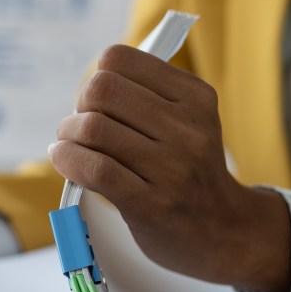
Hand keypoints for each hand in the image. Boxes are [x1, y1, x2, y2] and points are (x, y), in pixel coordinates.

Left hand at [48, 45, 290, 291]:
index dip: (97, 78)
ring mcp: (173, 167)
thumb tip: (88, 87)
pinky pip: (94, 169)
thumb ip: (145, 96)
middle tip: (79, 127)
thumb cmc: (189, 171)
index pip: (119, 59)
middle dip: (79, 107)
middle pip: (101, 90)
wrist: (225, 232)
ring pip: (93, 128)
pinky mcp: (152, 203)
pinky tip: (65, 160)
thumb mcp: (188, 121)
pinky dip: (68, 160)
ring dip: (68, 136)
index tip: (99, 102)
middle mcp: (188, 127)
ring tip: (70, 146)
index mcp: (195, 96)